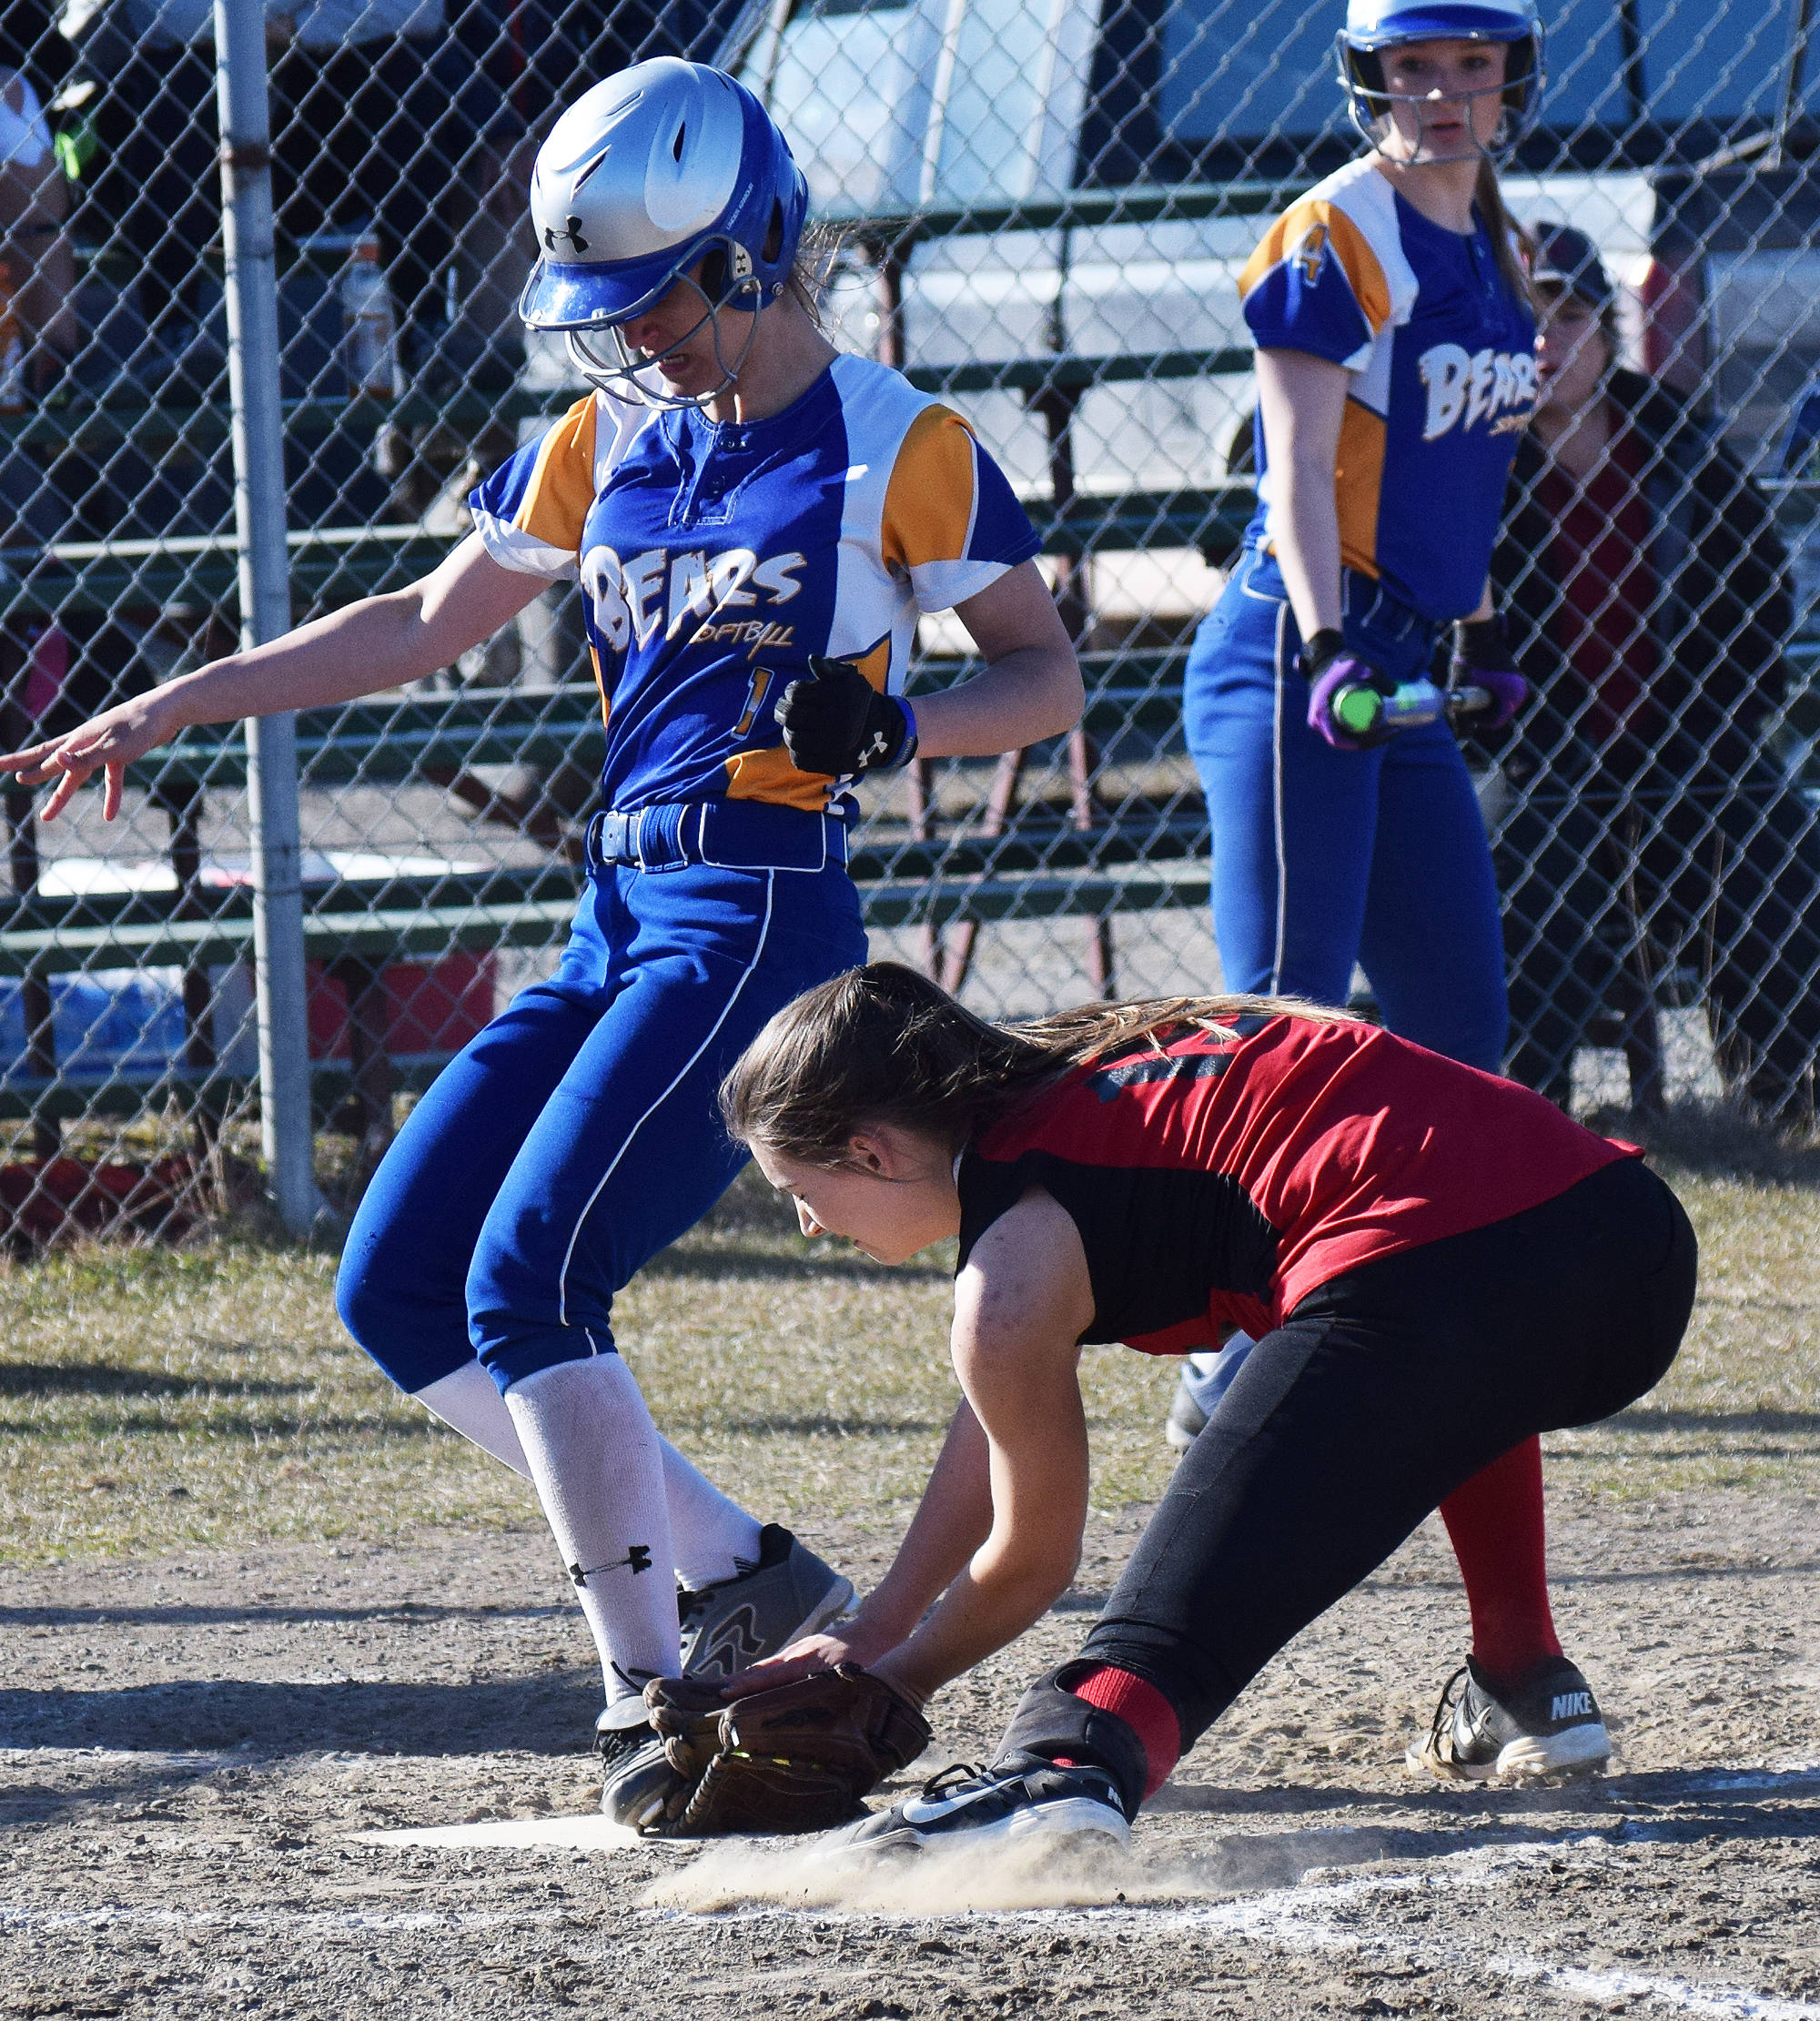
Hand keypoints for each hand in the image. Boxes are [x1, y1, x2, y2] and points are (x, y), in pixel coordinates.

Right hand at [0, 691, 179, 821]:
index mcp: (79, 740)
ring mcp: (102, 749)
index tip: (3, 770)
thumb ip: (85, 757)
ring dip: (63, 795)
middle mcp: (86, 743)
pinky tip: (109, 815)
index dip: (24, 764)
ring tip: (47, 815)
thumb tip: (56, 761)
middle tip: (12, 779)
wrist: (167, 713)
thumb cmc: (139, 727)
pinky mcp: (120, 754)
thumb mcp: (113, 747)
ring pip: (79, 775)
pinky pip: (111, 778)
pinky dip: (111, 795)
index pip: (45, 755)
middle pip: (54, 762)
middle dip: (32, 772)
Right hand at [716, 1614, 904, 1699]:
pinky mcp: (805, 1651)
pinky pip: (779, 1665)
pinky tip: (757, 1684)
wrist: (878, 1628)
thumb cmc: (868, 1656)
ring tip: (725, 1693)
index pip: (768, 1676)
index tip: (724, 1694)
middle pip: (761, 1670)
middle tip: (712, 1696)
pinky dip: (763, 1674)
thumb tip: (819, 1710)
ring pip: (768, 1667)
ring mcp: (799, 1651)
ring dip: (748, 1679)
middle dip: (738, 1683)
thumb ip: (832, 1692)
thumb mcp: (851, 1678)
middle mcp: (796, 1655)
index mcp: (804, 1662)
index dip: (746, 1687)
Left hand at [775, 655, 915, 775]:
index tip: (794, 693)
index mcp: (838, 698)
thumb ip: (830, 667)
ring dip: (788, 732)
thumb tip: (812, 659)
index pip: (795, 693)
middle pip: (790, 716)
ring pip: (792, 739)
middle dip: (783, 710)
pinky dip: (796, 751)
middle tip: (784, 710)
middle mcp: (836, 722)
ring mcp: (833, 747)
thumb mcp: (851, 679)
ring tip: (794, 727)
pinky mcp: (830, 765)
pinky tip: (803, 744)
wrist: (884, 734)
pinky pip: (799, 759)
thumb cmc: (859, 701)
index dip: (791, 690)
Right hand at [1299, 628, 1397, 750]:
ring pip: (1351, 739)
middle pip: (1349, 742)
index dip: (1367, 742)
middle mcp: (1319, 724)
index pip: (1342, 741)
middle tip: (1396, 729)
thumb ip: (1376, 673)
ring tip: (1394, 729)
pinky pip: (1349, 734)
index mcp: (1319, 716)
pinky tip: (1383, 733)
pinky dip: (1365, 737)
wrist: (1325, 659)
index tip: (1387, 732)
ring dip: (1372, 740)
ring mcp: (1324, 724)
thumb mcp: (1358, 665)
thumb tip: (1394, 692)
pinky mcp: (1331, 721)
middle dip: (1375, 740)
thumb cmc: (1340, 662)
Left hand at [1447, 616, 1528, 730]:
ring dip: (1482, 702)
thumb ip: (1460, 716)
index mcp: (1513, 695)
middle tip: (1465, 694)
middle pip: (1496, 714)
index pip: (1494, 722)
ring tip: (1469, 687)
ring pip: (1496, 704)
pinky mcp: (1512, 676)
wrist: (1477, 633)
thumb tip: (1464, 736)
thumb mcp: (1460, 690)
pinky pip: (1499, 694)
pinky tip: (1475, 681)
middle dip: (1479, 710)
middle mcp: (1520, 690)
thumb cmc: (1467, 660)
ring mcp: (1518, 682)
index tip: (1465, 703)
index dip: (1476, 719)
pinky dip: (1487, 693)